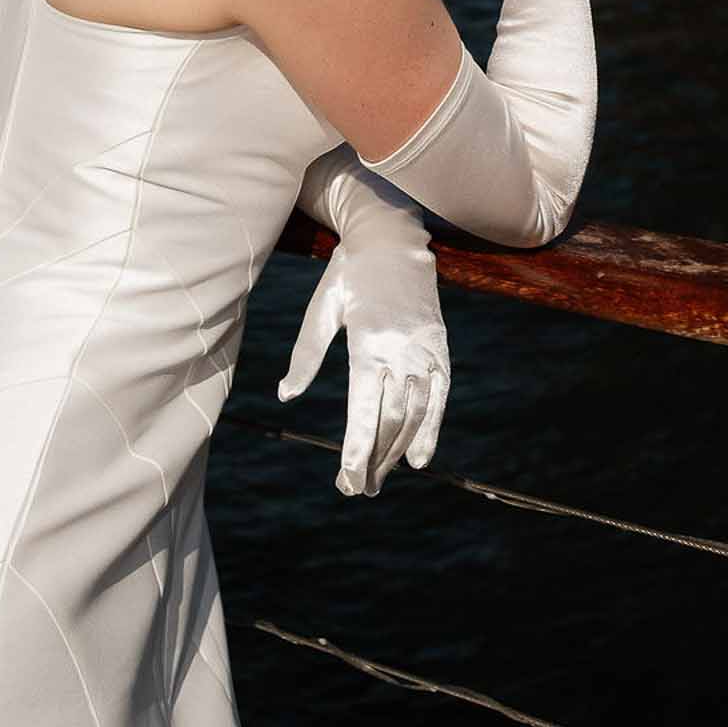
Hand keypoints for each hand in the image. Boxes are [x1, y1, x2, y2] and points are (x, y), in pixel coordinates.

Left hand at [278, 236, 449, 496]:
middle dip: (374, 460)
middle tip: (357, 490)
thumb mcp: (322, 308)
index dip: (357, 449)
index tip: (347, 480)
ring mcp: (425, 348)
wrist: (393, 236)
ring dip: (398, 452)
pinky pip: (439, 396)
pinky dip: (431, 429)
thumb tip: (287, 395)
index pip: (365, 409)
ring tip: (378, 478)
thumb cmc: (348, 273)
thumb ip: (306, 354)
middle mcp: (402, 349)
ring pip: (415, 413)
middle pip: (391, 419)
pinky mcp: (439, 346)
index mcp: (369, 340)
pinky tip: (419, 458)